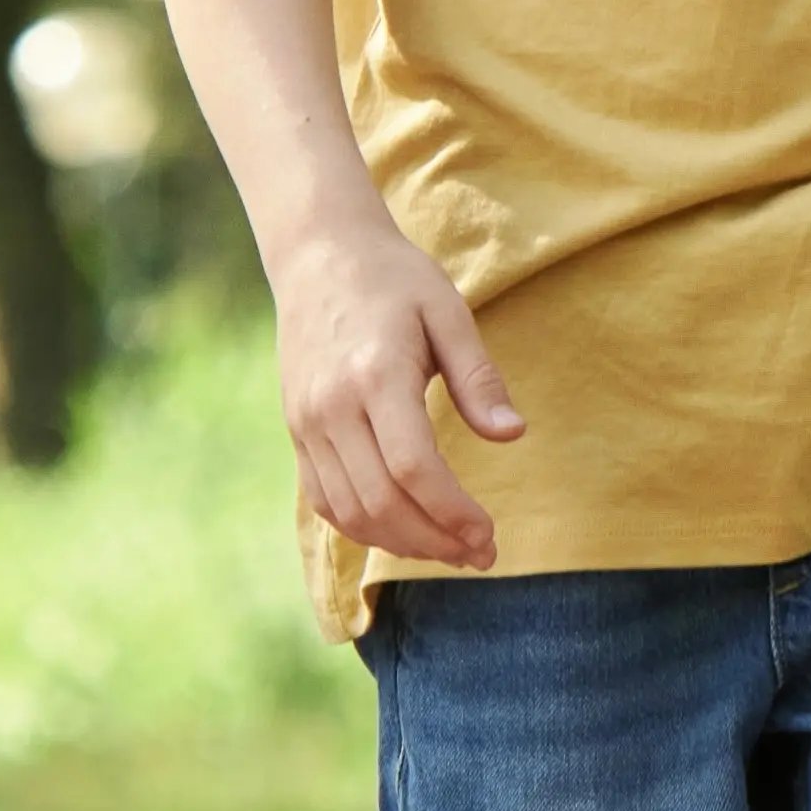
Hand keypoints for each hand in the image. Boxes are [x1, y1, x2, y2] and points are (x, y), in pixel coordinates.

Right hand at [272, 225, 524, 571]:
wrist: (319, 255)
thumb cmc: (395, 279)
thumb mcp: (448, 313)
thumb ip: (479, 378)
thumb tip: (514, 436)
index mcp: (375, 374)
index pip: (412, 468)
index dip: (452, 512)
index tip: (488, 535)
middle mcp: (331, 407)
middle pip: (381, 501)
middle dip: (435, 540)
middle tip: (481, 555)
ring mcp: (306, 423)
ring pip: (350, 511)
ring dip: (401, 544)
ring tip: (449, 549)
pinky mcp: (296, 432)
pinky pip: (325, 500)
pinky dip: (364, 527)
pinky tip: (405, 531)